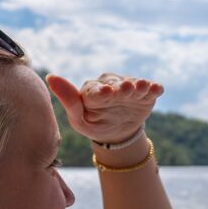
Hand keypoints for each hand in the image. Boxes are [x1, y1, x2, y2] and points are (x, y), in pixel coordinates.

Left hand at [46, 72, 163, 143]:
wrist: (117, 132)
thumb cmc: (92, 124)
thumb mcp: (79, 119)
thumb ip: (68, 100)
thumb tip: (50, 76)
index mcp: (92, 91)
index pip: (95, 91)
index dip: (101, 91)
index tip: (106, 92)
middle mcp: (111, 85)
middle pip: (117, 86)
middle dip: (122, 88)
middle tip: (127, 88)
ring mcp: (129, 88)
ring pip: (135, 85)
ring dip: (139, 86)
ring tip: (143, 87)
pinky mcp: (145, 94)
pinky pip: (150, 90)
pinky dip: (154, 89)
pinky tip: (158, 88)